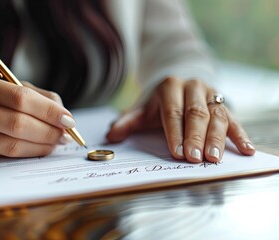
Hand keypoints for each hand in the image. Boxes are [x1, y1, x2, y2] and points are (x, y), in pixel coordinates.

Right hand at [0, 72, 73, 157]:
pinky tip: (40, 147)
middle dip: (49, 131)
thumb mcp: (3, 85)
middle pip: (18, 123)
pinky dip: (29, 152)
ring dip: (42, 145)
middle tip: (65, 134)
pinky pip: (6, 155)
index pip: (21, 98)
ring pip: (13, 144)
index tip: (68, 119)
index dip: (49, 111)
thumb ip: (35, 95)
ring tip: (56, 142)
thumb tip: (64, 114)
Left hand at [106, 77, 254, 162]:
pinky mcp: (224, 104)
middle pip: (195, 114)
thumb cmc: (159, 102)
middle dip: (195, 138)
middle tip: (195, 159)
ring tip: (216, 158)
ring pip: (216, 116)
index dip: (175, 132)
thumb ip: (127, 121)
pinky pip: (234, 119)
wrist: (179, 84)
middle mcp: (193, 87)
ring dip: (217, 138)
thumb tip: (111, 135)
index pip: (172, 112)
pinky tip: (246, 150)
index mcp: (170, 86)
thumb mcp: (142, 108)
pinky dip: (240, 135)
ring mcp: (211, 94)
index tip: (177, 152)